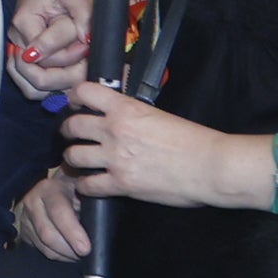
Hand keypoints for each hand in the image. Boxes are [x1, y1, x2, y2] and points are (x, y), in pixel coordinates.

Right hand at [6, 0, 91, 94]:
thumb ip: (82, 15)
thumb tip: (87, 39)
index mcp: (24, 23)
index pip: (44, 55)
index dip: (69, 56)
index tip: (85, 46)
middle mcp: (16, 41)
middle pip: (36, 75)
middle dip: (65, 75)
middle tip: (85, 64)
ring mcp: (16, 53)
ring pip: (31, 87)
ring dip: (58, 85)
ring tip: (78, 73)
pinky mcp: (21, 61)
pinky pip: (30, 86)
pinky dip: (49, 88)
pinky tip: (66, 80)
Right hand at [12, 169, 88, 261]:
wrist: (56, 188)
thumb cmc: (75, 191)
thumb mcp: (85, 191)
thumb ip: (90, 206)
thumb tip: (97, 230)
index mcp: (49, 188)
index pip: (59, 212)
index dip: (72, 232)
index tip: (85, 248)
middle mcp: (32, 202)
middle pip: (48, 235)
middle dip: (70, 250)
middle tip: (86, 254)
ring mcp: (25, 218)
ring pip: (45, 247)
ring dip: (65, 255)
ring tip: (79, 252)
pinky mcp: (23, 232)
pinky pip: (41, 251)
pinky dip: (58, 255)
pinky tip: (68, 250)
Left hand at [57, 80, 241, 209]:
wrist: (210, 166)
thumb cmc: (193, 140)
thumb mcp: (157, 115)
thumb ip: (132, 114)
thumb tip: (119, 117)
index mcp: (126, 108)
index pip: (84, 91)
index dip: (75, 97)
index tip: (75, 103)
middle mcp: (114, 130)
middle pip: (72, 126)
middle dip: (67, 130)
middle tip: (70, 134)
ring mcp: (115, 158)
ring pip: (73, 156)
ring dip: (72, 158)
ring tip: (77, 160)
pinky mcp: (121, 184)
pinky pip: (87, 185)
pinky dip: (84, 186)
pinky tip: (89, 184)